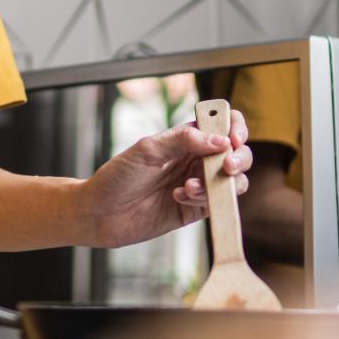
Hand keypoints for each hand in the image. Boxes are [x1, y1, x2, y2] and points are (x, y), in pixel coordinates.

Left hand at [79, 109, 252, 247]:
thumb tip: (220, 141)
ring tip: (189, 187)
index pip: (223, 125)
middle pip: (237, 154)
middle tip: (228, 166)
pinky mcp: (195, 209)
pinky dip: (205, 200)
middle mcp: (196, 160)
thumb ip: (183, 140)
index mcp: (186, 138)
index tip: (234, 138)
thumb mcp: (148, 150)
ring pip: (233, 181)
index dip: (236, 128)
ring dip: (220, 183)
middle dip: (239, 158)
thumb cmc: (117, 176)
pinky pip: (216, 204)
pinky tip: (179, 197)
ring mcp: (198, 185)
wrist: (99, 213)